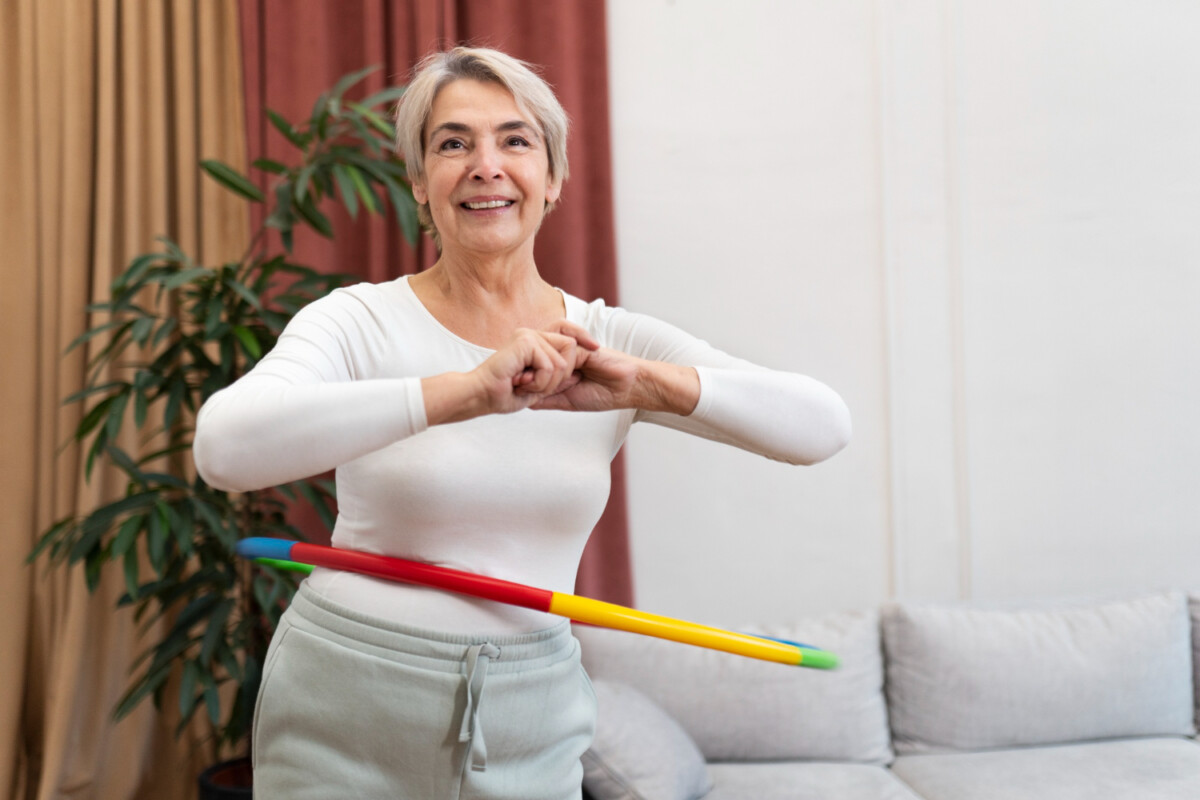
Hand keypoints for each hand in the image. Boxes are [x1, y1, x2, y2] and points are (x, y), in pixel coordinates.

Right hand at [459, 320, 599, 416]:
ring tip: (526, 386)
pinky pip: (550, 365)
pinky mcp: (525, 342)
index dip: (583, 336)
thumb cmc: (503, 395)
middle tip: (536, 386)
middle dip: (562, 374)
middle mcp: (532, 335)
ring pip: (561, 361)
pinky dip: (540, 382)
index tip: (596, 347)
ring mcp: (528, 336)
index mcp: (534, 343)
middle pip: (570, 346)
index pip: (566, 331)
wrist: (480, 396)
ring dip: (547, 383)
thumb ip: (555, 379)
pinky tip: (523, 384)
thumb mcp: (537, 388)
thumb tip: (577, 374)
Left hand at [533, 347, 699, 414]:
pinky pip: (562, 348)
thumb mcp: (566, 402)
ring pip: (543, 351)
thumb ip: (545, 399)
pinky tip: (569, 376)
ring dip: (543, 369)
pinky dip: (560, 365)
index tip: (516, 388)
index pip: (531, 368)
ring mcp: (569, 348)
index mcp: (556, 369)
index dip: (522, 377)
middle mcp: (560, 356)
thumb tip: (521, 401)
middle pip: (533, 356)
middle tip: (522, 382)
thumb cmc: (602, 395)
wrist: (628, 387)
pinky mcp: (580, 344)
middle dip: (527, 370)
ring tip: (546, 381)